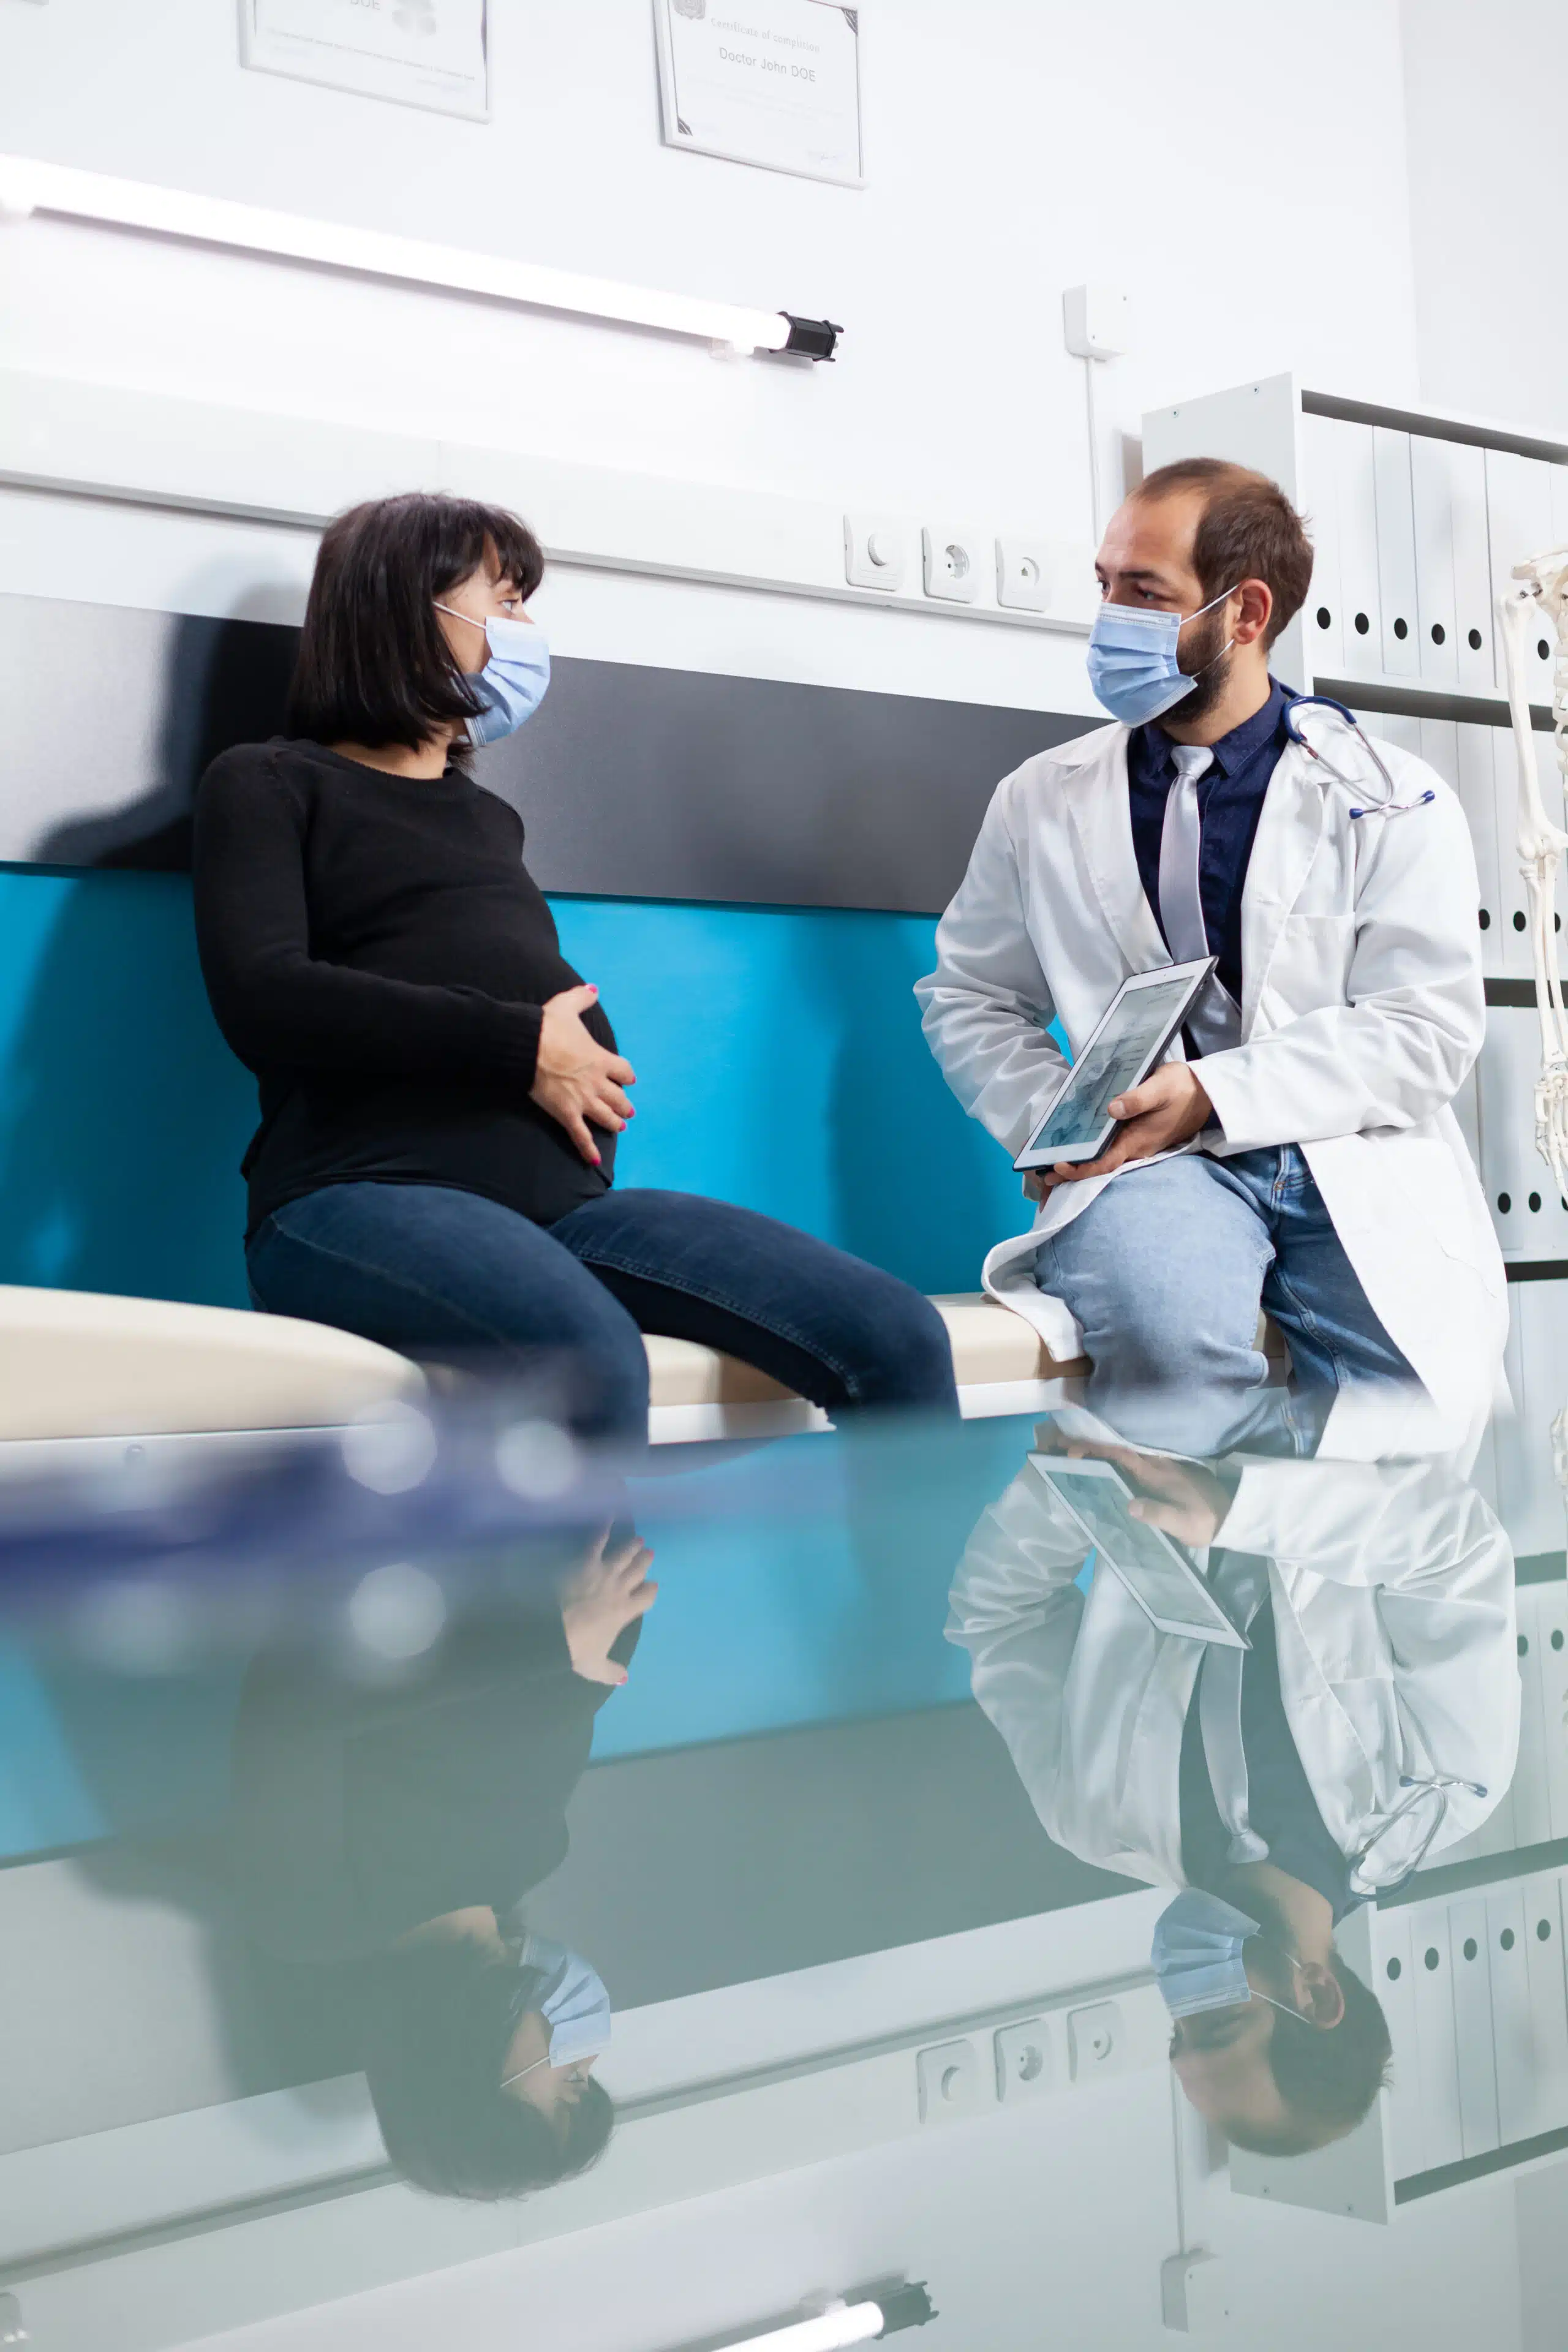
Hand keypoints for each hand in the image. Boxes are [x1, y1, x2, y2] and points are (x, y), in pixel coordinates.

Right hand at [531, 984, 635, 1166]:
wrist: (527, 1046)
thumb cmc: (547, 1026)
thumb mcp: (567, 1005)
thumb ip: (582, 998)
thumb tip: (594, 990)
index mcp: (601, 1058)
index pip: (624, 1071)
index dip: (627, 1076)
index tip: (629, 1079)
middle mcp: (597, 1082)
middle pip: (619, 1098)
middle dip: (624, 1105)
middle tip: (628, 1111)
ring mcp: (583, 1100)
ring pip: (606, 1117)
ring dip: (614, 1122)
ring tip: (619, 1126)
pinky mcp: (566, 1113)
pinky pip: (581, 1136)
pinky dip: (589, 1149)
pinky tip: (595, 1161)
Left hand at [560, 1526, 657, 1685]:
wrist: (553, 1630)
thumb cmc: (576, 1649)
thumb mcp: (594, 1666)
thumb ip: (611, 1671)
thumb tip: (624, 1679)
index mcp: (625, 1612)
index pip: (647, 1597)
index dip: (651, 1591)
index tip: (652, 1587)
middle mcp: (619, 1589)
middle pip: (638, 1571)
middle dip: (645, 1563)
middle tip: (650, 1553)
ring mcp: (603, 1573)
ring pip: (624, 1555)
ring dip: (632, 1547)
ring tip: (639, 1540)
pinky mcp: (586, 1562)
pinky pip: (597, 1541)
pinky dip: (603, 1527)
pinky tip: (609, 1515)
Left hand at [1035, 1063, 1211, 1189]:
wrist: (1207, 1093)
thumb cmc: (1183, 1088)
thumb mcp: (1161, 1087)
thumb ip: (1137, 1099)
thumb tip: (1111, 1109)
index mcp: (1137, 1141)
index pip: (1104, 1163)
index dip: (1080, 1169)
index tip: (1058, 1166)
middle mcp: (1134, 1149)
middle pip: (1097, 1168)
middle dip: (1069, 1172)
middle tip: (1038, 1172)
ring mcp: (1135, 1145)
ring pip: (1101, 1161)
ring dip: (1076, 1164)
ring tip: (1045, 1163)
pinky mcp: (1135, 1138)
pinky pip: (1107, 1151)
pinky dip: (1088, 1153)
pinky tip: (1071, 1148)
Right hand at [1041, 1435, 1230, 1547]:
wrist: (1234, 1516)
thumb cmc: (1206, 1522)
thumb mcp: (1184, 1525)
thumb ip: (1158, 1514)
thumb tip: (1129, 1504)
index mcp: (1157, 1473)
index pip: (1121, 1455)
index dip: (1095, 1448)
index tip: (1071, 1448)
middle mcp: (1157, 1463)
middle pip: (1118, 1447)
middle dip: (1089, 1442)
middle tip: (1059, 1441)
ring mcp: (1162, 1466)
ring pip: (1125, 1450)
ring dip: (1100, 1447)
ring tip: (1073, 1448)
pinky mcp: (1167, 1472)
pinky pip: (1134, 1457)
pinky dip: (1114, 1455)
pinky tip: (1105, 1462)